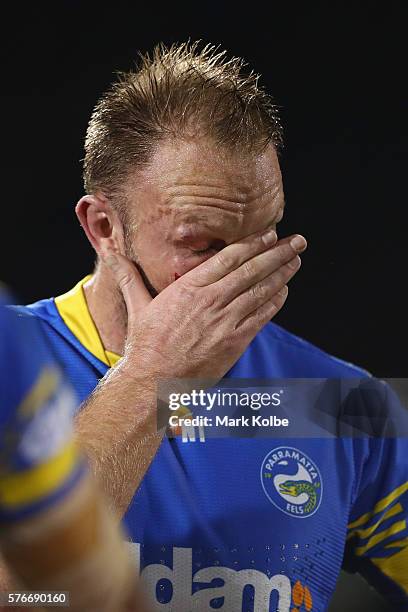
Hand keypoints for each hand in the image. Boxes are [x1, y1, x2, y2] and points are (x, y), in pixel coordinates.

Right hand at [102, 229, 305, 381]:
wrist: (154, 383)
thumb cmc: (145, 345)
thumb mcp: (137, 305)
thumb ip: (128, 275)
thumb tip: (109, 251)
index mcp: (189, 287)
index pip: (229, 257)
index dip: (254, 243)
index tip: (270, 232)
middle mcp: (211, 301)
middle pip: (252, 270)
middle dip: (277, 252)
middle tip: (297, 240)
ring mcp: (226, 322)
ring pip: (261, 291)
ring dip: (282, 274)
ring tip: (295, 260)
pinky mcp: (235, 342)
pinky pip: (261, 317)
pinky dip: (275, 302)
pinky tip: (284, 291)